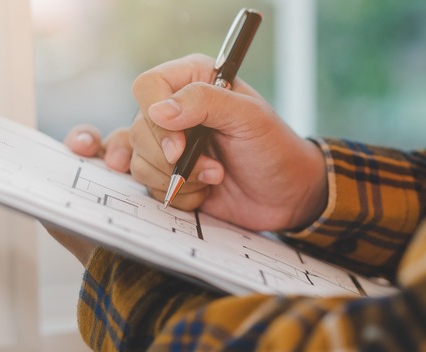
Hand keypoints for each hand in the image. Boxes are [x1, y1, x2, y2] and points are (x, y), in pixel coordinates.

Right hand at [130, 54, 326, 230]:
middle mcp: (175, 111)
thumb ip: (205, 102)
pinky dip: (175, 194)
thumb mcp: (249, 117)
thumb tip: (158, 110)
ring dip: (179, 180)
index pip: (148, 87)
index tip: (180, 145)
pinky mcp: (168, 175)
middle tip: (214, 169)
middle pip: (138, 130)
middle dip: (173, 159)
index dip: (155, 116)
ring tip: (215, 178)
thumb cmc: (275, 149)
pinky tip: (201, 192)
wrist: (287, 196)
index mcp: (194, 81)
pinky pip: (147, 185)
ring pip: (140, 161)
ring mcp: (169, 145)